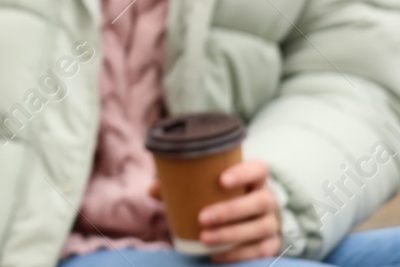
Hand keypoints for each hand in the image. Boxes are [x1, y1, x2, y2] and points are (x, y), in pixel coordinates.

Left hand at [146, 159, 280, 262]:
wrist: (249, 217)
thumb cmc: (221, 195)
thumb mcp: (206, 187)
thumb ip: (180, 185)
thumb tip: (152, 190)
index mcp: (255, 178)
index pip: (258, 169)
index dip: (243, 173)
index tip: (221, 180)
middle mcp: (268, 198)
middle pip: (259, 202)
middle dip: (230, 211)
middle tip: (202, 218)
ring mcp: (272, 222)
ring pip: (259, 228)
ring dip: (232, 234)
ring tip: (205, 238)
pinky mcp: (272, 244)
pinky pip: (260, 251)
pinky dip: (238, 254)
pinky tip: (216, 255)